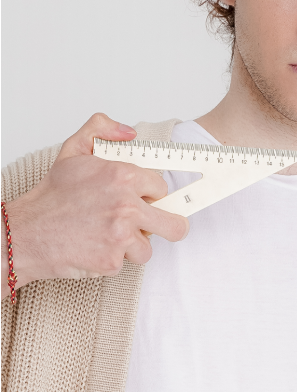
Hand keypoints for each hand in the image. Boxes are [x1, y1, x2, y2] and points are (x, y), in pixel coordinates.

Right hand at [1, 113, 188, 299]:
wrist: (27, 233)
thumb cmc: (52, 196)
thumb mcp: (74, 149)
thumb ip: (101, 129)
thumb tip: (129, 133)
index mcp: (123, 177)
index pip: (161, 188)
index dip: (151, 194)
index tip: (144, 198)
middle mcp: (127, 207)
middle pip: (174, 224)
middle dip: (168, 224)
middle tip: (156, 224)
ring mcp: (121, 236)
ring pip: (148, 247)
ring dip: (133, 244)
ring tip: (111, 235)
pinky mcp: (112, 261)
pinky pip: (125, 263)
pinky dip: (112, 258)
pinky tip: (96, 246)